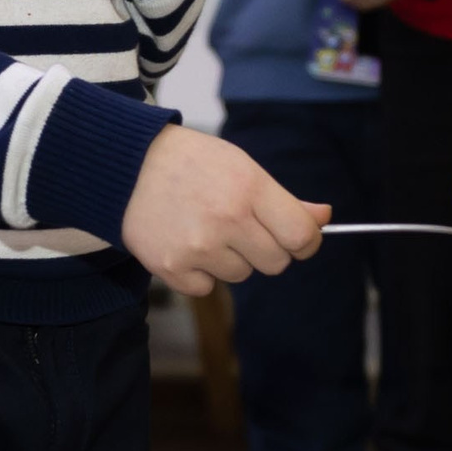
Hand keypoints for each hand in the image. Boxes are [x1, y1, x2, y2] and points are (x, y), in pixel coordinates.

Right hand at [121, 125, 329, 296]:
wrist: (126, 164)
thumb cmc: (190, 162)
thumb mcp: (240, 166)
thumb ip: (283, 199)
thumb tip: (325, 217)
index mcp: (248, 187)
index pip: (301, 237)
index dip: (305, 242)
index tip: (298, 239)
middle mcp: (226, 219)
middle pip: (276, 263)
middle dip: (265, 248)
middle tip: (241, 227)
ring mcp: (198, 247)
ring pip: (241, 275)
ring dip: (230, 258)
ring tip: (204, 227)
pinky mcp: (172, 267)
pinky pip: (207, 288)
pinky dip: (199, 272)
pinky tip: (183, 241)